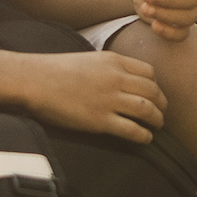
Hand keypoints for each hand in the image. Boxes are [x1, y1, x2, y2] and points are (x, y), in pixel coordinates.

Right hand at [15, 50, 166, 142]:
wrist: (34, 80)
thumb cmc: (55, 70)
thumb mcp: (89, 58)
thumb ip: (108, 67)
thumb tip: (120, 77)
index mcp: (113, 61)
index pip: (149, 73)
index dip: (156, 86)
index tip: (155, 95)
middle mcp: (116, 79)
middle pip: (153, 91)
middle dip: (162, 104)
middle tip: (162, 113)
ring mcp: (109, 100)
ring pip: (147, 110)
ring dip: (157, 120)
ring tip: (157, 126)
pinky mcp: (100, 121)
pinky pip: (132, 129)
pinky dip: (144, 135)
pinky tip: (145, 138)